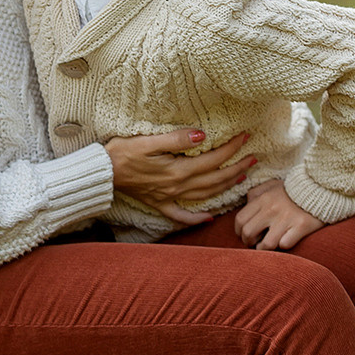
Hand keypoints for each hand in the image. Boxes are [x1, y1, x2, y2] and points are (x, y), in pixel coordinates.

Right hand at [105, 129, 253, 225]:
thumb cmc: (122, 152)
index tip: (245, 137)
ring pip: (204, 194)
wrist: (102, 172)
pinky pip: (181, 215)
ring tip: (242, 178)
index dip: (231, 148)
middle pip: (214, 179)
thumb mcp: (148, 141)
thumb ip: (176, 139)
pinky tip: (208, 218)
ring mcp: (168, 197)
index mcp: (177, 170)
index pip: (212, 159)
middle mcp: (177, 186)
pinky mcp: (159, 203)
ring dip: (225, 187)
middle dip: (236, 168)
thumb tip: (203, 135)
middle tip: (253, 158)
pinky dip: (196, 218)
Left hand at [234, 180, 323, 249]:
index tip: (243, 235)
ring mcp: (286, 219)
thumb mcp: (272, 185)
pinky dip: (283, 246)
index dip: (238, 231)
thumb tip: (246, 204)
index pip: (240, 219)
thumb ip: (256, 193)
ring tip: (268, 245)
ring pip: (266, 244)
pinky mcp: (301, 226)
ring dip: (264, 248)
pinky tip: (285, 241)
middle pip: (248, 233)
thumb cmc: (294, 190)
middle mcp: (272, 209)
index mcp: (263, 199)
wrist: (320, 188)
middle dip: (248, 242)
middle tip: (254, 242)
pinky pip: (285, 244)